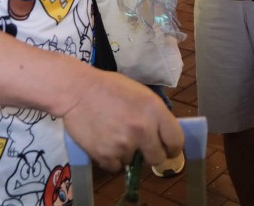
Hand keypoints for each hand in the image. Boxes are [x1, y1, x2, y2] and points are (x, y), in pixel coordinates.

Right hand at [63, 69, 182, 171]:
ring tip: (114, 135)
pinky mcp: (105, 155)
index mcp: (155, 111)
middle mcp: (143, 130)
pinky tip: (105, 142)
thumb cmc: (109, 87)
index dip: (173, 147)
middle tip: (141, 146)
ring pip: (133, 162)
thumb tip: (162, 134)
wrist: (77, 91)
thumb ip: (154, 114)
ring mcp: (124, 144)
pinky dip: (111, 158)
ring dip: (127, 154)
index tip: (168, 149)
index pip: (176, 141)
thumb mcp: (141, 94)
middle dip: (150, 154)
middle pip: (158, 158)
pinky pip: (115, 167)